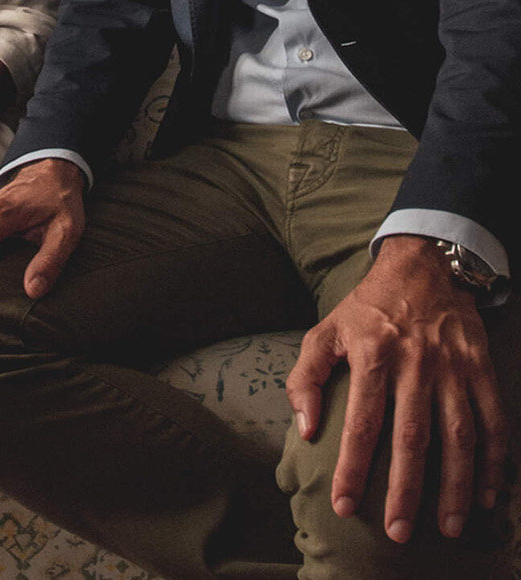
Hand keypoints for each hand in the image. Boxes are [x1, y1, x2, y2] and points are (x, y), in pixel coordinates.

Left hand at [285, 235, 507, 544]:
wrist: (421, 266)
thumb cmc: (366, 308)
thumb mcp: (325, 331)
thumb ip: (306, 377)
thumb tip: (305, 429)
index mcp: (373, 353)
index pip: (362, 421)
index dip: (354, 467)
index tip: (346, 506)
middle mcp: (415, 361)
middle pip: (412, 436)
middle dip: (406, 490)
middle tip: (399, 533)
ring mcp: (452, 366)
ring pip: (458, 435)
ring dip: (456, 486)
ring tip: (449, 527)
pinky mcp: (480, 366)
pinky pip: (492, 420)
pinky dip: (493, 461)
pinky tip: (488, 495)